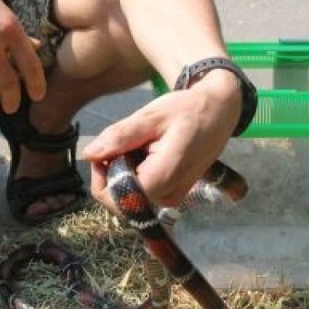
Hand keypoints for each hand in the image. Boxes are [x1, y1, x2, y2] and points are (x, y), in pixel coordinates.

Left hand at [82, 75, 240, 211]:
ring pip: (129, 194)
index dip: (102, 176)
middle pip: (120, 197)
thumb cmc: (187, 110)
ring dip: (126, 169)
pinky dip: (137, 172)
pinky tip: (150, 151)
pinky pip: (143, 190)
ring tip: (144, 143)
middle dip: (113, 170)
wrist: (219, 112)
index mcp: (163, 178)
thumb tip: (89, 154)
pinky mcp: (173, 194)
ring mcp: (172, 198)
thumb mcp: (151, 116)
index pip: (115, 198)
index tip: (108, 148)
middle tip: (129, 140)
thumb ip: (120, 137)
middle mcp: (168, 196)